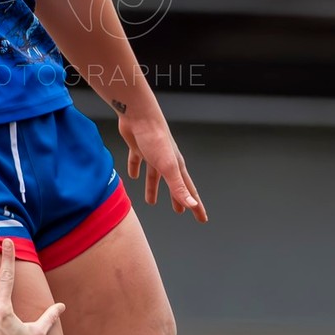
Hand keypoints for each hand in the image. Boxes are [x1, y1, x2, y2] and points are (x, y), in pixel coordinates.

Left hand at [119, 105, 205, 221]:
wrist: (138, 115)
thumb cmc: (155, 138)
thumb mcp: (168, 167)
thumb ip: (179, 187)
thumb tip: (192, 205)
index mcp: (176, 167)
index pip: (189, 191)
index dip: (196, 206)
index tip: (202, 219)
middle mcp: (166, 160)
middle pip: (173, 184)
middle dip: (177, 198)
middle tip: (180, 212)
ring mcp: (152, 154)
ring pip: (154, 176)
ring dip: (153, 188)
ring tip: (151, 201)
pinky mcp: (138, 147)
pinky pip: (137, 161)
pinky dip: (136, 169)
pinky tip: (132, 175)